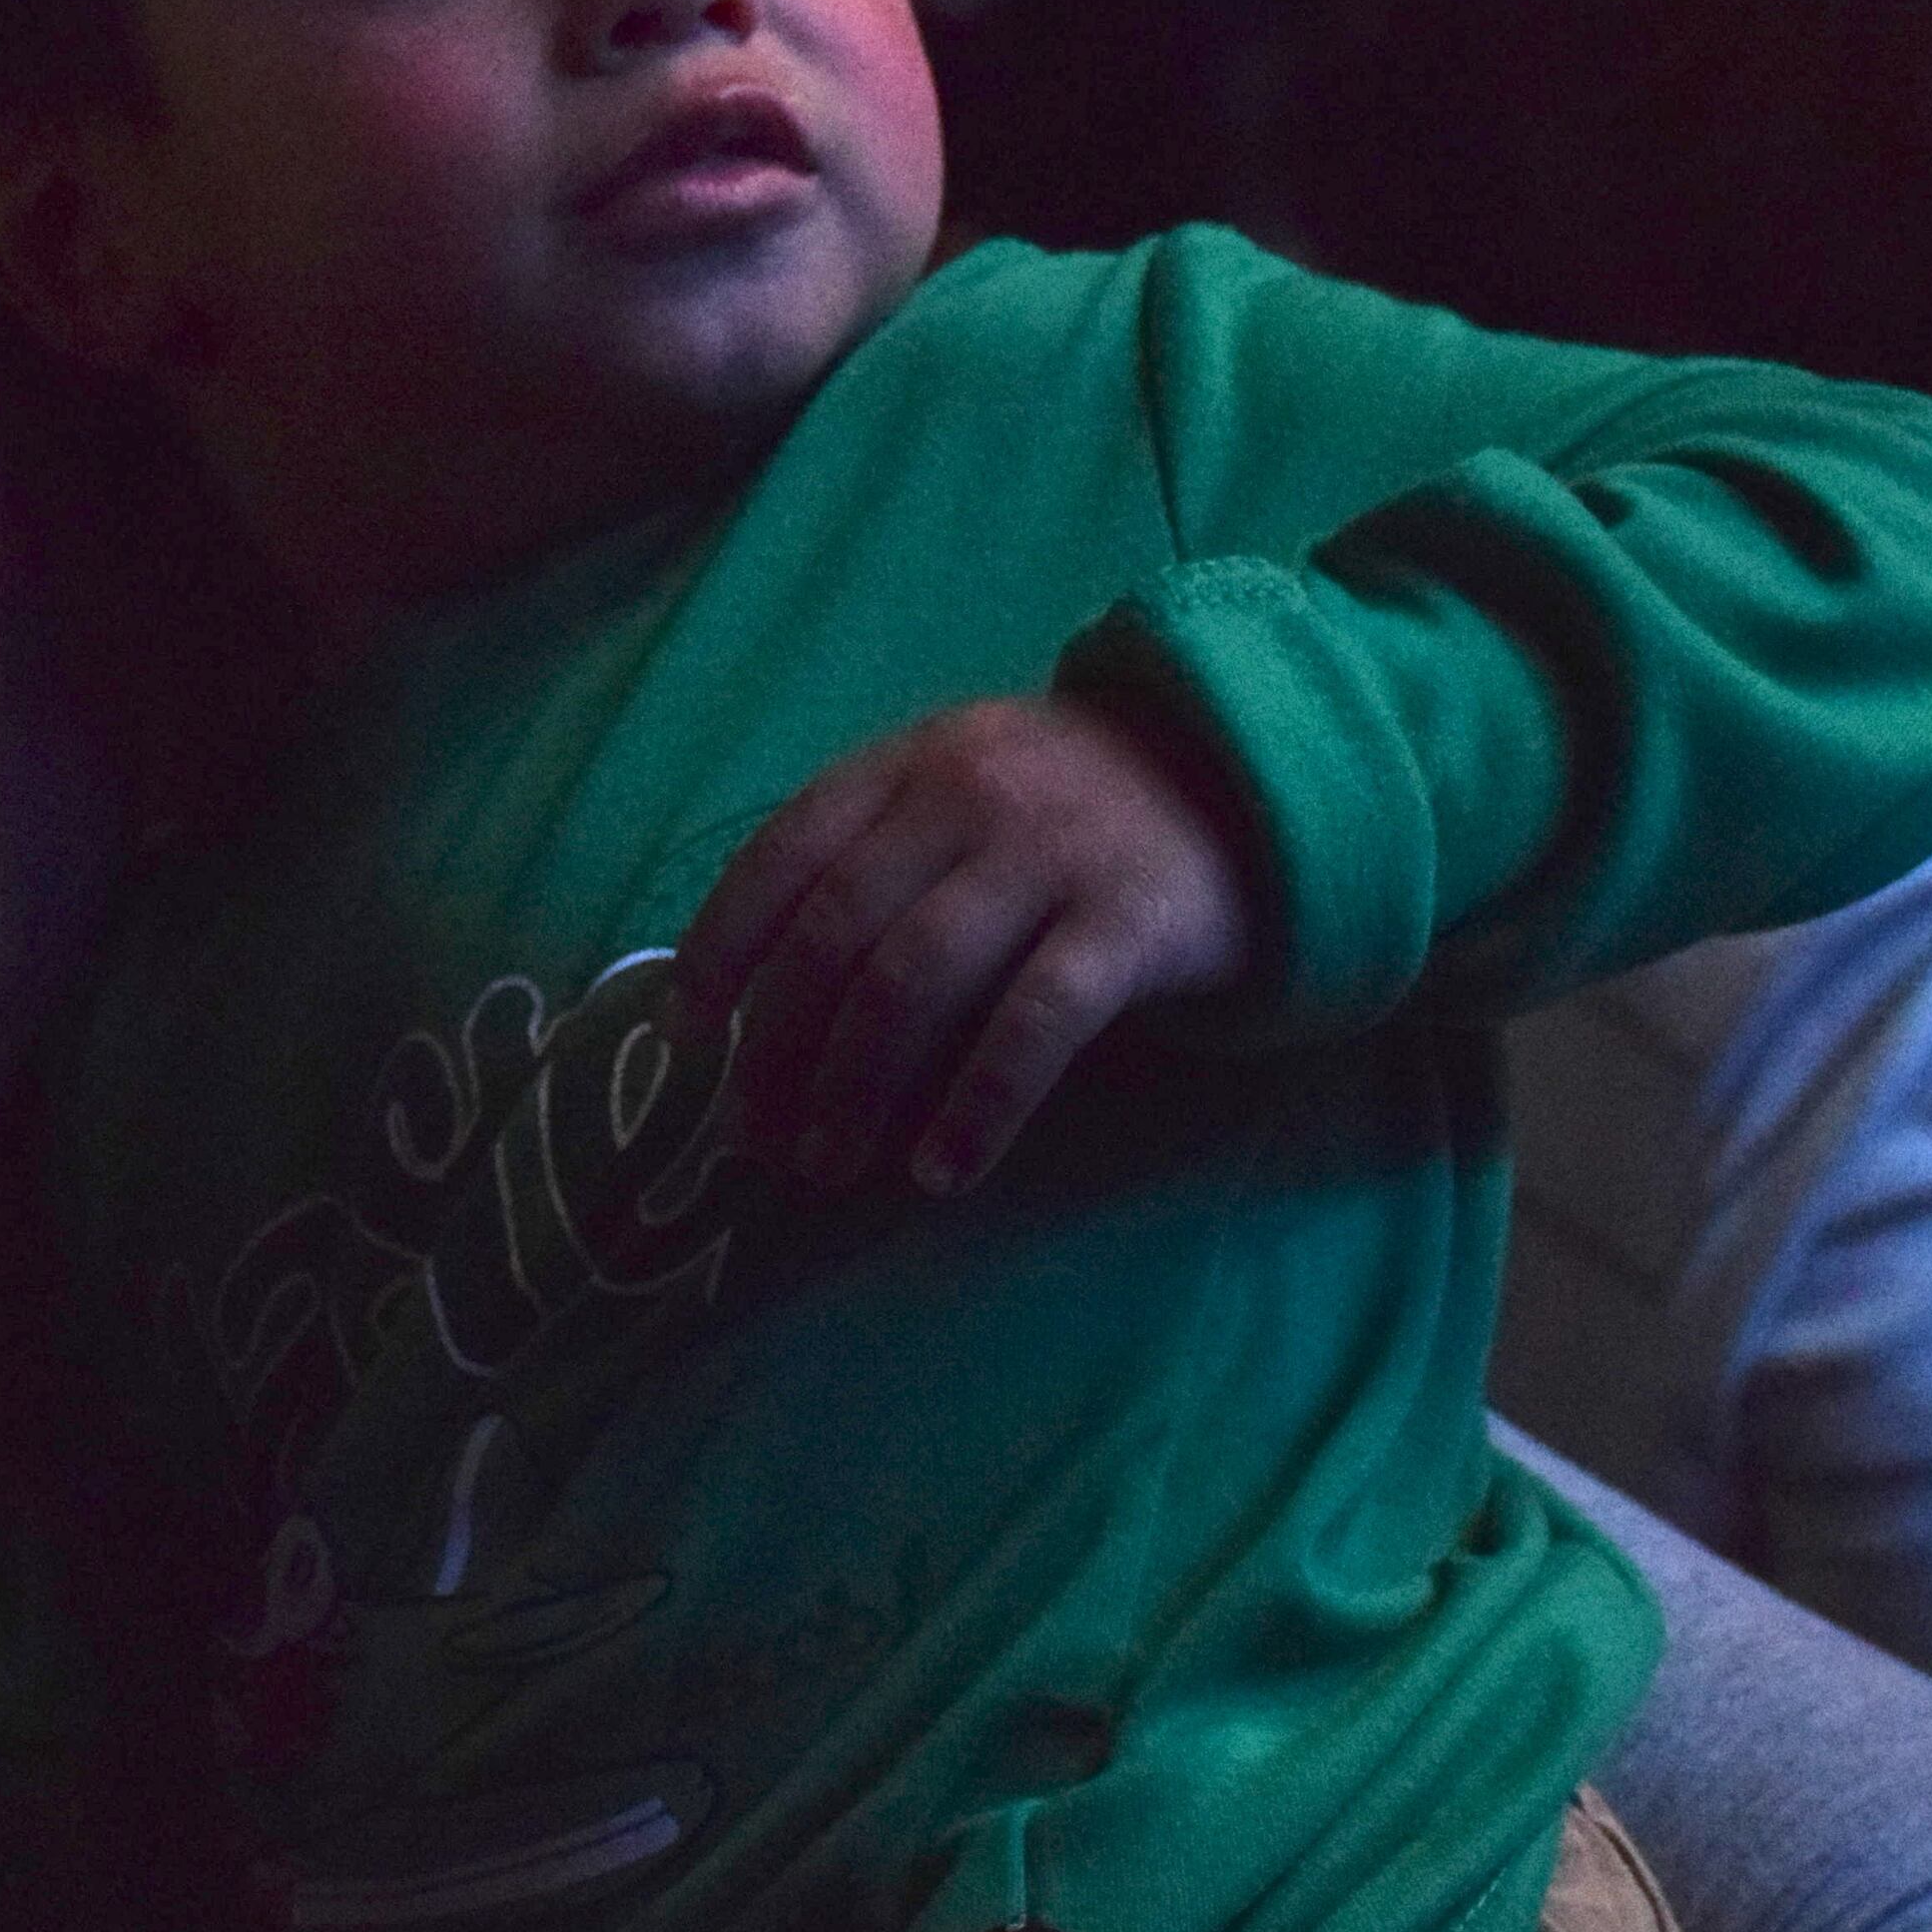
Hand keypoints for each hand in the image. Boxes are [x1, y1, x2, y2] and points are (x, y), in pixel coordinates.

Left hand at [675, 697, 1253, 1198]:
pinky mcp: (1129, 922)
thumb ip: (866, 858)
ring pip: (915, 980)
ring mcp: (1052, 854)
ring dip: (856, 1087)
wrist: (1243, 780)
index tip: (688, 1033)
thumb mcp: (956, 793)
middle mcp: (967, 796)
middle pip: (836, 934)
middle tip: (757, 1138)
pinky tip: (942, 1167)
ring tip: (829, 1163)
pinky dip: (977, 1104)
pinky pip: (1034, 1023)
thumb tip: (747, 999)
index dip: (722, 945)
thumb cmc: (1064, 812)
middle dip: (778, 1048)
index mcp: (906, 764)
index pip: (782, 853)